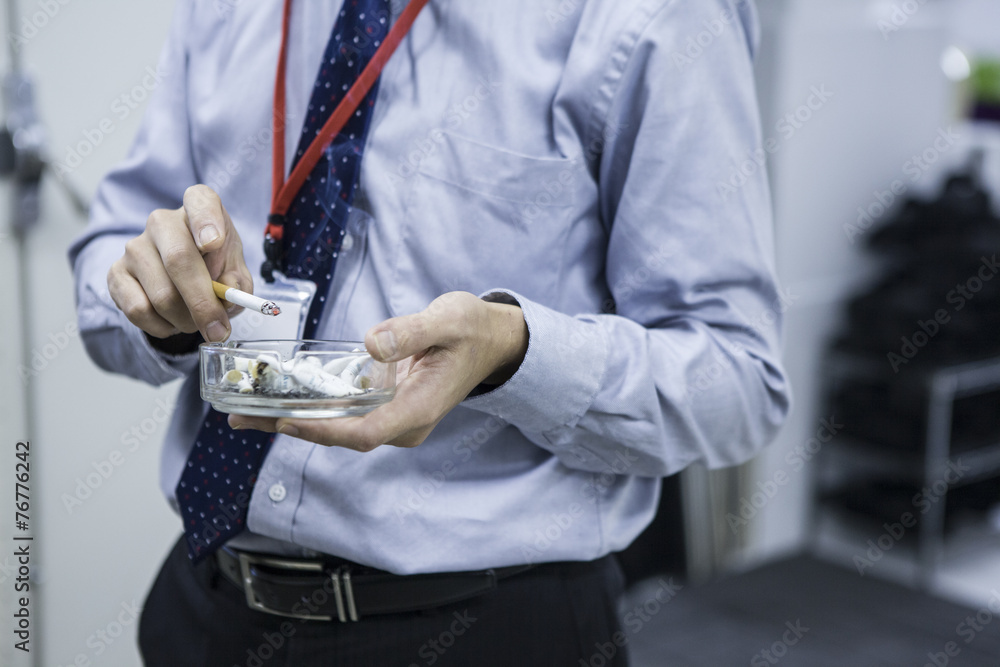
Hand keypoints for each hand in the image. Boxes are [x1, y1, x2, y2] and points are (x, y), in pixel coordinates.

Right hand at [107, 185, 252, 347]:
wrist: (181, 279)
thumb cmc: (214, 267)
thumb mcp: (235, 270)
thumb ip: (237, 282)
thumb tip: (228, 292)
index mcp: (198, 208)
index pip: (200, 201)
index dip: (207, 221)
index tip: (214, 243)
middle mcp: (162, 221)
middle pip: (179, 260)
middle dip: (203, 303)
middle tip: (219, 331)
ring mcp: (134, 246)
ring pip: (162, 295)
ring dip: (186, 321)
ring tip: (195, 321)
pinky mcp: (115, 273)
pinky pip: (139, 310)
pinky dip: (163, 327)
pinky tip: (172, 322)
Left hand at [229, 292, 528, 449]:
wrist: (490, 341)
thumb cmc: (472, 330)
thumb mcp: (448, 321)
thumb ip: (411, 332)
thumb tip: (373, 344)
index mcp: (417, 409)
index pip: (362, 433)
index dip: (321, 431)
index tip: (284, 420)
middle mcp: (402, 422)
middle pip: (339, 435)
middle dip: (289, 427)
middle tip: (239, 418)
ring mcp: (393, 416)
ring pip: (336, 427)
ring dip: (291, 419)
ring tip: (243, 412)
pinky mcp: (384, 405)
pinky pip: (342, 413)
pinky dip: (309, 406)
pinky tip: (276, 396)